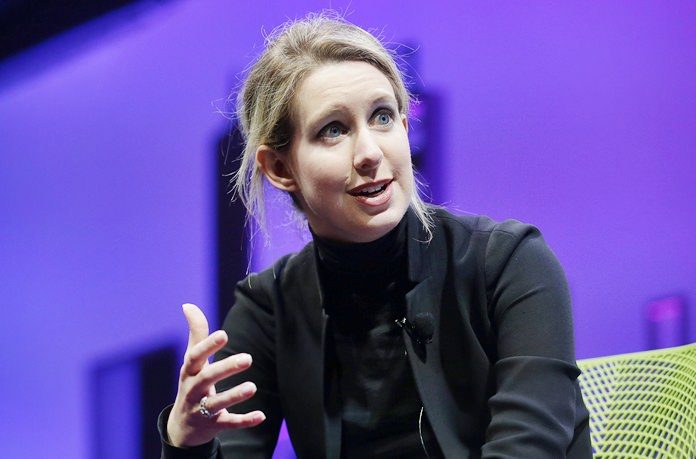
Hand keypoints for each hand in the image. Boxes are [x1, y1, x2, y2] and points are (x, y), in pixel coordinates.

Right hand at [166, 303, 265, 446]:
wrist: (182, 427)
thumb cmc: (192, 383)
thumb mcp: (191, 361)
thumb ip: (196, 333)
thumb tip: (188, 305)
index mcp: (189, 372)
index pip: (195, 357)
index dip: (208, 346)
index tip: (223, 334)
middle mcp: (193, 390)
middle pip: (208, 379)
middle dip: (226, 368)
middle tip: (248, 358)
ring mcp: (202, 410)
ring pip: (217, 404)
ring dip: (234, 396)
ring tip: (252, 386)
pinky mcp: (214, 426)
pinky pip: (229, 424)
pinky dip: (244, 421)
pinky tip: (261, 415)